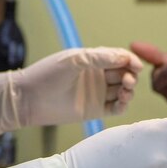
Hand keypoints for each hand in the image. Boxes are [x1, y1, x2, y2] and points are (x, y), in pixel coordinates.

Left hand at [0, 47, 141, 143]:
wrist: (29, 99)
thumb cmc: (48, 74)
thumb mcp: (75, 59)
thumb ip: (100, 57)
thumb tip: (124, 56)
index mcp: (93, 60)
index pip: (119, 58)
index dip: (130, 60)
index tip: (137, 66)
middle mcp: (98, 76)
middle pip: (124, 73)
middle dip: (130, 75)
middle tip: (127, 80)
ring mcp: (97, 93)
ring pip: (123, 91)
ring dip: (129, 90)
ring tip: (124, 91)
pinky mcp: (95, 111)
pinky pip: (116, 108)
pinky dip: (123, 105)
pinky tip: (122, 101)